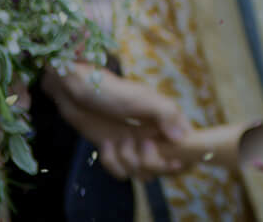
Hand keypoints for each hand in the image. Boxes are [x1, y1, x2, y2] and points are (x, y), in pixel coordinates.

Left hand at [42, 67, 190, 178]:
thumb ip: (166, 114)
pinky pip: (121, 171)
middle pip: (163, 164)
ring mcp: (135, 144)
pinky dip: (111, 162)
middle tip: (133, 143)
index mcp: (166, 119)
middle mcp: (154, 134)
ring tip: (114, 141)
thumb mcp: (141, 99)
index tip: (168, 157)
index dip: (180, 155)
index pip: (186, 143)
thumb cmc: (112, 91)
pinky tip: (105, 145)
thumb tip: (184, 137)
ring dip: (125, 160)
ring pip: (140, 170)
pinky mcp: (116, 151)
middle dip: (147, 161)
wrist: (76, 91)